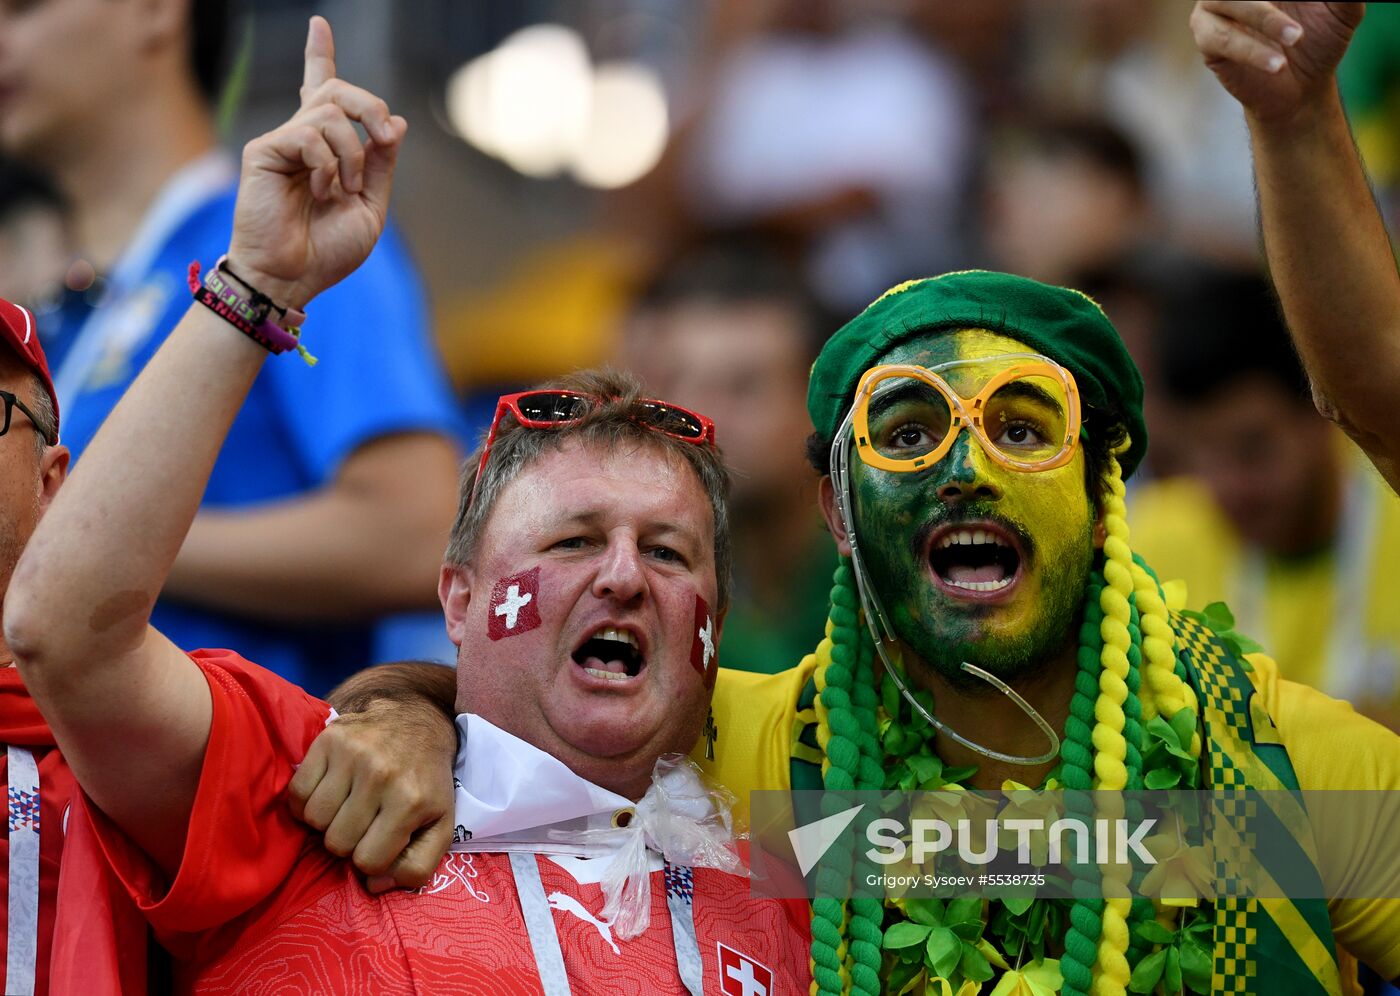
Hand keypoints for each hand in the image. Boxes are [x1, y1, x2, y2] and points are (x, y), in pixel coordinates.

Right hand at [225, 16, 406, 310]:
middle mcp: (301, 138)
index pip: (322, 92)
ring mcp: (281, 142)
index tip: (318, 24)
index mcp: (326, 150)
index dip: (320, 56)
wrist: (293, 278)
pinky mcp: (264, 151)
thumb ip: (382, 165)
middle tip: (384, 136)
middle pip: (338, 91)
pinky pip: (310, 135)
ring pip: (330, 112)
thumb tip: (395, 123)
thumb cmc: (327, 250)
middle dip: (372, 106)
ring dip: (354, 152)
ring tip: (343, 189)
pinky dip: (328, 165)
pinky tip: (321, 192)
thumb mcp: (370, 207)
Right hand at [290, 698, 456, 892]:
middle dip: (349, 839)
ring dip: (327, 820)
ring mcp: (353, 754)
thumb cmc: (426, 780)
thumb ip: (418, 866)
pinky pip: (296, 794)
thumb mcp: (441, 825)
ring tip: (347, 804)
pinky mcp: (329, 740)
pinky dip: (305, 801)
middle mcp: (381, 775)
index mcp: (412, 800)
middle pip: (337, 843)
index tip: (382, 839)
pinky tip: (328, 791)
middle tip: (364, 820)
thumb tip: (374, 885)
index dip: (372, 858)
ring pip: (314, 819)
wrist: (415, 721)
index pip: (368, 861)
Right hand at [1191, 2, 1363, 123]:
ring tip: (1297, 38)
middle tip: (1299, 29)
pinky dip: (1251, 51)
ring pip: (1226, 0)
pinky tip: (1277, 65)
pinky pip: (1222, 38)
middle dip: (1268, 7)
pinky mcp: (1206, 39)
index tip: (1307, 4)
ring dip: (1265, 18)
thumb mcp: (1344, 10)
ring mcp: (1217, 8)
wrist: (1302, 89)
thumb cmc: (1322, 42)